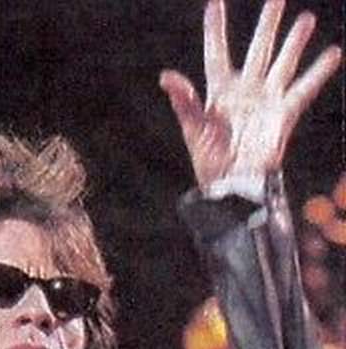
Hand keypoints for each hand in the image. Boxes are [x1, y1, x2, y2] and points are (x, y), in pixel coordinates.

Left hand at [159, 0, 340, 190]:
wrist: (231, 183)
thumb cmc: (209, 158)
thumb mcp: (193, 127)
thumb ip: (183, 100)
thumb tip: (166, 76)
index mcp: (218, 91)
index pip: (217, 52)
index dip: (215, 28)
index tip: (215, 2)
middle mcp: (245, 89)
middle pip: (258, 49)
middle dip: (268, 23)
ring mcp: (266, 99)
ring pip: (282, 62)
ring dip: (294, 41)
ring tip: (305, 18)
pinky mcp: (284, 113)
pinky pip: (304, 88)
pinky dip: (318, 72)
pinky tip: (332, 53)